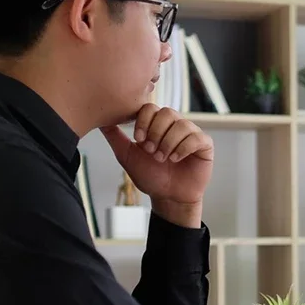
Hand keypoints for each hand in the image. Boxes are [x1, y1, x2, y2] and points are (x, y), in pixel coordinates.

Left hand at [101, 105, 213, 227]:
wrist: (168, 197)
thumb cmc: (150, 176)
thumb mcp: (127, 155)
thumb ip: (115, 136)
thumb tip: (100, 120)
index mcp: (157, 124)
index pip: (150, 108)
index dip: (143, 121)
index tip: (138, 139)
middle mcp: (175, 125)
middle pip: (166, 112)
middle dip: (156, 133)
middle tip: (151, 151)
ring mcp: (191, 134)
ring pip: (182, 124)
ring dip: (168, 143)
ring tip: (163, 158)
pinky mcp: (204, 145)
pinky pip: (196, 137)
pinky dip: (183, 148)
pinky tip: (176, 159)